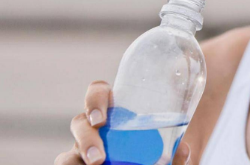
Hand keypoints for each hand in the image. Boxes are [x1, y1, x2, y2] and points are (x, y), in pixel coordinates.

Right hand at [54, 80, 192, 164]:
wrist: (153, 161)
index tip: (101, 119)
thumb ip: (176, 151)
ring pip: (66, 156)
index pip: (98, 92)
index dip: (95, 99)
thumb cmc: (158, 150)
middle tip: (98, 159)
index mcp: (114, 112)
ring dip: (71, 163)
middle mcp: (94, 130)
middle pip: (78, 124)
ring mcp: (83, 151)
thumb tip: (184, 150)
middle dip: (84, 141)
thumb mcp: (169, 148)